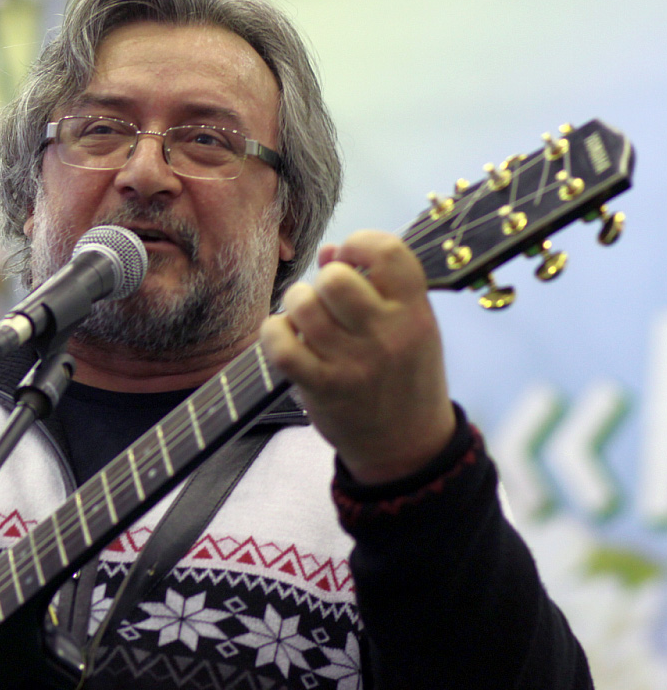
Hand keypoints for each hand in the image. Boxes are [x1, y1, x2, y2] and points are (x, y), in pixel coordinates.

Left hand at [260, 230, 455, 484]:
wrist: (408, 446)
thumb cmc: (404, 375)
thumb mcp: (410, 326)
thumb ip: (377, 285)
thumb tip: (328, 251)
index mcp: (415, 313)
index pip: (389, 251)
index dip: (359, 244)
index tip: (350, 259)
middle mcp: (386, 335)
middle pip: (335, 278)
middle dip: (321, 281)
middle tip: (326, 300)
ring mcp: (353, 363)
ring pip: (303, 306)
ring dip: (296, 305)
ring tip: (305, 320)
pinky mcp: (322, 388)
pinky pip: (281, 345)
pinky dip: (274, 333)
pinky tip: (285, 337)